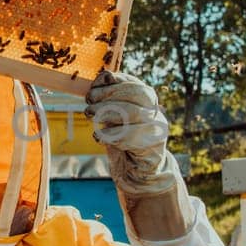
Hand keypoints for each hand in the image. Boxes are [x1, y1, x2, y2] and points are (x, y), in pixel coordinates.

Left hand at [85, 71, 172, 192]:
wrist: (140, 170)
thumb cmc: (124, 138)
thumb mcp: (117, 115)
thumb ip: (112, 97)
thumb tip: (104, 76)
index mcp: (148, 103)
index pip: (134, 84)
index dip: (115, 81)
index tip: (96, 84)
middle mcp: (155, 113)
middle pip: (136, 94)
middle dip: (108, 94)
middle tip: (89, 100)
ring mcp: (155, 131)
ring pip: (133, 112)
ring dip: (106, 111)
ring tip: (90, 114)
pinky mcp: (151, 149)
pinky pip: (129, 137)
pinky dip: (109, 135)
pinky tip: (98, 136)